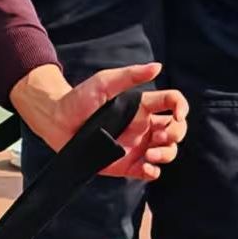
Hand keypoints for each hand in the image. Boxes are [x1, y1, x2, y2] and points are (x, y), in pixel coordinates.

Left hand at [10, 61, 188, 180]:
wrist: (56, 121)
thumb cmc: (79, 99)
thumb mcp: (104, 83)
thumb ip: (130, 75)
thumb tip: (157, 66)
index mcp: (142, 107)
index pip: (172, 104)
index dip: (181, 108)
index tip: (177, 114)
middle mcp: (143, 127)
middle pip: (175, 130)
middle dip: (176, 134)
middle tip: (160, 136)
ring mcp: (136, 146)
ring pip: (166, 152)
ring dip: (167, 154)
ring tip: (151, 154)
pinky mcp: (126, 164)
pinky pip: (148, 171)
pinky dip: (153, 172)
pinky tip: (147, 167)